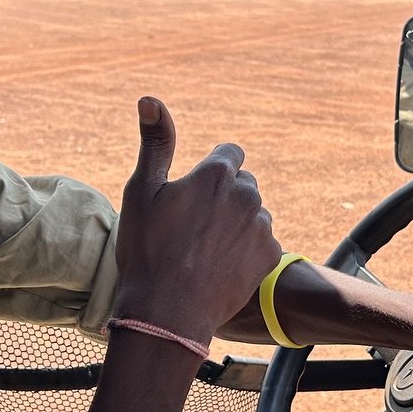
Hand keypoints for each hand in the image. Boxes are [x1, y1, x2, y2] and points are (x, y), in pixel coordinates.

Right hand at [112, 97, 280, 347]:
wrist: (167, 312)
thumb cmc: (148, 250)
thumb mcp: (142, 191)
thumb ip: (155, 143)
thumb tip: (150, 99)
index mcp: (217, 174)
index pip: (229, 154)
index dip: (209, 172)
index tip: (191, 194)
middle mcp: (247, 194)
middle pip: (242, 184)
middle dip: (223, 197)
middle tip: (192, 227)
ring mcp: (261, 227)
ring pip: (252, 214)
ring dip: (235, 224)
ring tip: (204, 251)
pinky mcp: (270, 256)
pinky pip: (261, 244)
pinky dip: (245, 252)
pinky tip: (220, 268)